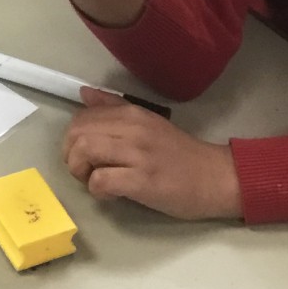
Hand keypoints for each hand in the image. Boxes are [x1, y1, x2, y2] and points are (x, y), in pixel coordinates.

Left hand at [62, 91, 241, 220]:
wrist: (215, 177)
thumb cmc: (180, 155)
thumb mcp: (147, 123)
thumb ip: (115, 108)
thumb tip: (85, 93)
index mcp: (131, 113)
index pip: (82, 117)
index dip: (73, 139)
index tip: (85, 155)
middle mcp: (132, 128)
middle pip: (77, 133)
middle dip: (71, 156)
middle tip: (86, 171)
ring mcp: (137, 154)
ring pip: (84, 152)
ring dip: (80, 171)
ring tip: (95, 181)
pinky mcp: (142, 181)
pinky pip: (101, 181)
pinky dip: (97, 190)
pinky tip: (111, 195)